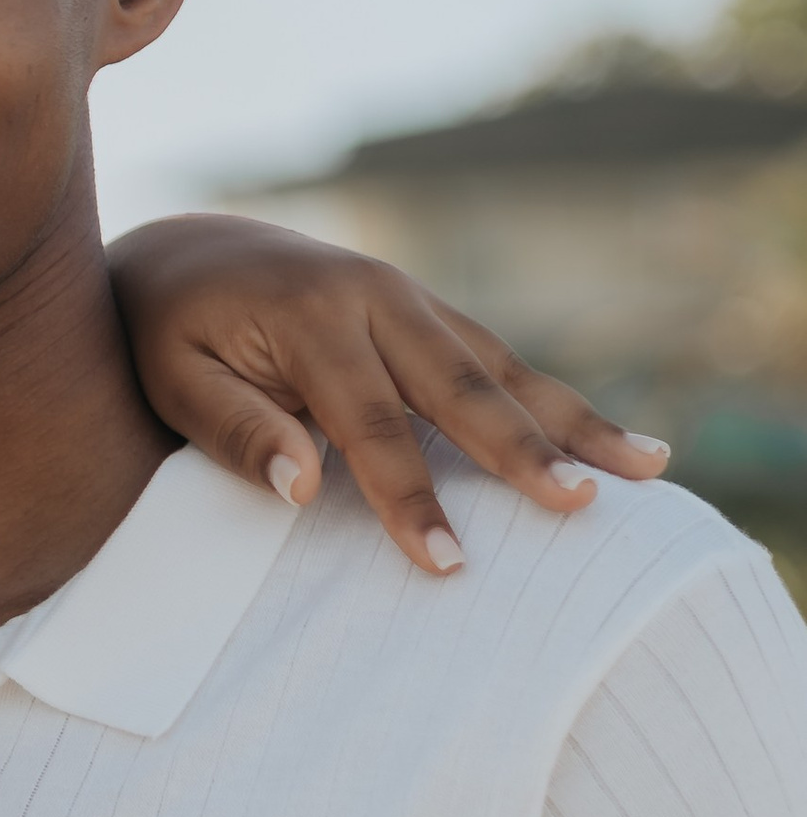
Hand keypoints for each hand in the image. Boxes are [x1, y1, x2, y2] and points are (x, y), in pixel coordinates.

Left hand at [108, 212, 667, 576]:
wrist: (181, 252)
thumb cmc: (167, 333)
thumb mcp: (172, 381)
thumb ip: (235, 430)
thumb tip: (305, 486)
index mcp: (312, 316)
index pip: (369, 426)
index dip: (410, 499)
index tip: (448, 564)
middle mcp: (375, 296)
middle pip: (464, 386)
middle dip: (527, 450)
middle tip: (584, 506)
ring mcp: (407, 297)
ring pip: (501, 367)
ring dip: (573, 419)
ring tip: (650, 468)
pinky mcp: (424, 310)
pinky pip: (496, 359)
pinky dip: (551, 400)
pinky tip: (605, 440)